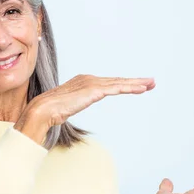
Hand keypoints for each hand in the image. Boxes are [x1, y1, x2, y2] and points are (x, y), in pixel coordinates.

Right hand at [14, 75, 154, 143]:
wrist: (43, 111)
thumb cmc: (50, 113)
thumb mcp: (65, 109)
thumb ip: (69, 107)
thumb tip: (62, 114)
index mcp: (82, 82)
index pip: (106, 83)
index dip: (122, 84)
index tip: (134, 87)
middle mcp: (88, 79)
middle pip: (116, 80)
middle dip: (134, 81)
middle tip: (150, 82)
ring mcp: (92, 84)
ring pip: (119, 83)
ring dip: (136, 84)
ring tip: (151, 84)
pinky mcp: (94, 90)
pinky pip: (117, 88)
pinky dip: (130, 88)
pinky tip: (141, 89)